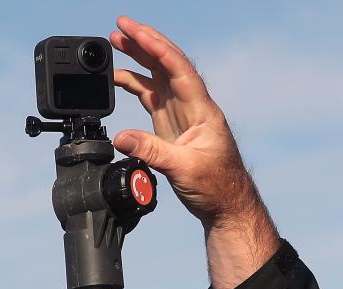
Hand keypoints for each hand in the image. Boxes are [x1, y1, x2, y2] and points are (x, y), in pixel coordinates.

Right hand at [110, 16, 258, 227]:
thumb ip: (152, 152)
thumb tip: (121, 139)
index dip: (157, 46)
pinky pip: (152, 97)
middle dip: (145, 43)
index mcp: (203, 112)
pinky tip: (118, 78)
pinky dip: (135, 84)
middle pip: (168, 66)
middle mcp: (193, 108)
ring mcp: (183, 116)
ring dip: (138, 58)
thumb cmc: (217, 189)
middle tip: (120, 26)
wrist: (227, 207)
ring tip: (115, 42)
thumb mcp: (184, 170)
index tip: (134, 30)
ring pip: (159, 77)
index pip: (179, 69)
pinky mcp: (173, 127)